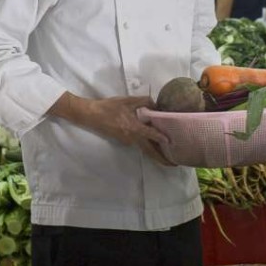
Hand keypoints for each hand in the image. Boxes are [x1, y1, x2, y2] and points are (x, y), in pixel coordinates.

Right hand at [52, 94, 174, 165]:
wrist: (91, 115)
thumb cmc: (108, 107)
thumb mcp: (127, 100)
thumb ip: (143, 101)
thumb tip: (156, 105)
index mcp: (134, 128)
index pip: (151, 135)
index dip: (162, 139)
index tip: (172, 144)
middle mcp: (132, 138)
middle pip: (149, 151)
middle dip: (161, 159)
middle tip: (174, 164)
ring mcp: (127, 141)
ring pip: (144, 149)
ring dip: (156, 154)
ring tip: (168, 156)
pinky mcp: (123, 140)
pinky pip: (139, 144)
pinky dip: (148, 146)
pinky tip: (154, 144)